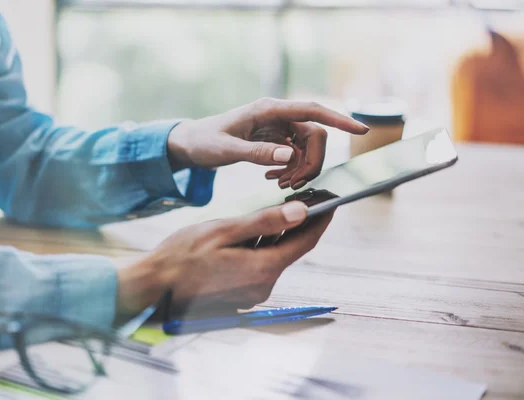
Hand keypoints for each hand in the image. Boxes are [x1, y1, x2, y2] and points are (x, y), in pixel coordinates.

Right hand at [115, 201, 333, 313]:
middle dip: (303, 224)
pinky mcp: (241, 292)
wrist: (155, 286)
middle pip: (293, 249)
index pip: (305, 241)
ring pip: (276, 256)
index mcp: (263, 269)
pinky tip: (262, 230)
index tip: (332, 200)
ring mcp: (252, 292)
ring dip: (283, 234)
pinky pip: (262, 265)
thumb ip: (264, 222)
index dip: (321, 219)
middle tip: (312, 198)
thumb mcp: (224, 230)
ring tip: (289, 209)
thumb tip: (301, 213)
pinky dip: (266, 247)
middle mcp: (263, 285)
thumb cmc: (182, 255)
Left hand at [167, 97, 368, 189]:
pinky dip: (291, 170)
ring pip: (307, 149)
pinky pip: (296, 156)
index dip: (339, 119)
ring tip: (278, 184)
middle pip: (315, 136)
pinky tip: (272, 179)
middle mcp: (278, 116)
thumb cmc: (205, 141)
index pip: (312, 110)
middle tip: (291, 185)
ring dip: (300, 169)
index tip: (361, 130)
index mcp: (269, 110)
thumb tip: (289, 155)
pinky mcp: (276, 141)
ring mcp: (278, 129)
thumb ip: (257, 152)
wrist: (191, 144)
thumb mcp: (227, 150)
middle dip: (310, 162)